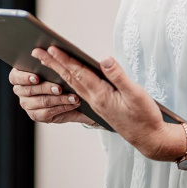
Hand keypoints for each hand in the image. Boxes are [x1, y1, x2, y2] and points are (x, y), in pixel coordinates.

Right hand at [8, 67, 95, 124]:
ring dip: (58, 99)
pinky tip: (71, 104)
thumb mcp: (50, 65)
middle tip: (59, 88)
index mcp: (18, 75)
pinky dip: (62, 108)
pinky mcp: (36, 115)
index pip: (15, 77)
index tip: (37, 77)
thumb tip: (50, 50)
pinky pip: (47, 113)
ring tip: (72, 97)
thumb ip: (47, 60)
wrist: (65, 91)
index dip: (25, 77)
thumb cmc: (55, 73)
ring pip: (41, 102)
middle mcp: (20, 90)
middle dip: (46, 88)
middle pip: (30, 91)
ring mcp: (27, 104)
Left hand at [31, 46, 181, 160]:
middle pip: (69, 78)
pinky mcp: (98, 106)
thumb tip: (103, 59)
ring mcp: (95, 104)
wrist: (150, 139)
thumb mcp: (136, 94)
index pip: (78, 74)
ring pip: (71, 84)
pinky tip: (64, 75)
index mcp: (101, 95)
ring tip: (45, 60)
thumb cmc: (145, 116)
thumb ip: (119, 77)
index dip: (65, 60)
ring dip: (57, 71)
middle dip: (52, 64)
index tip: (52, 48)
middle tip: (36, 52)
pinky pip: (78, 90)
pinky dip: (68, 80)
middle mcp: (93, 100)